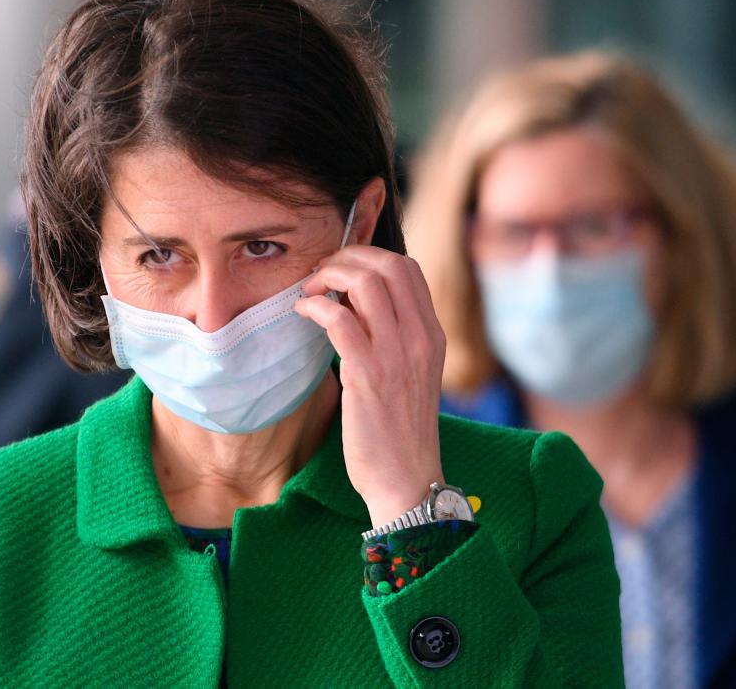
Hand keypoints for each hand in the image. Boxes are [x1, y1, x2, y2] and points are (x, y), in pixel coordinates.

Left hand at [295, 245, 446, 527]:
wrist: (406, 479)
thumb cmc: (399, 430)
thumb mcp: (411, 373)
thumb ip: (394, 336)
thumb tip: (353, 302)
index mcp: (432, 335)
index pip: (407, 268)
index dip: (369, 256)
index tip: (341, 270)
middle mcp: (420, 339)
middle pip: (387, 264)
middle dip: (346, 258)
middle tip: (320, 276)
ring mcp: (397, 355)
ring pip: (365, 283)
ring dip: (328, 277)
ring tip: (309, 293)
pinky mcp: (368, 375)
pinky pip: (339, 319)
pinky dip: (315, 307)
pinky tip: (303, 314)